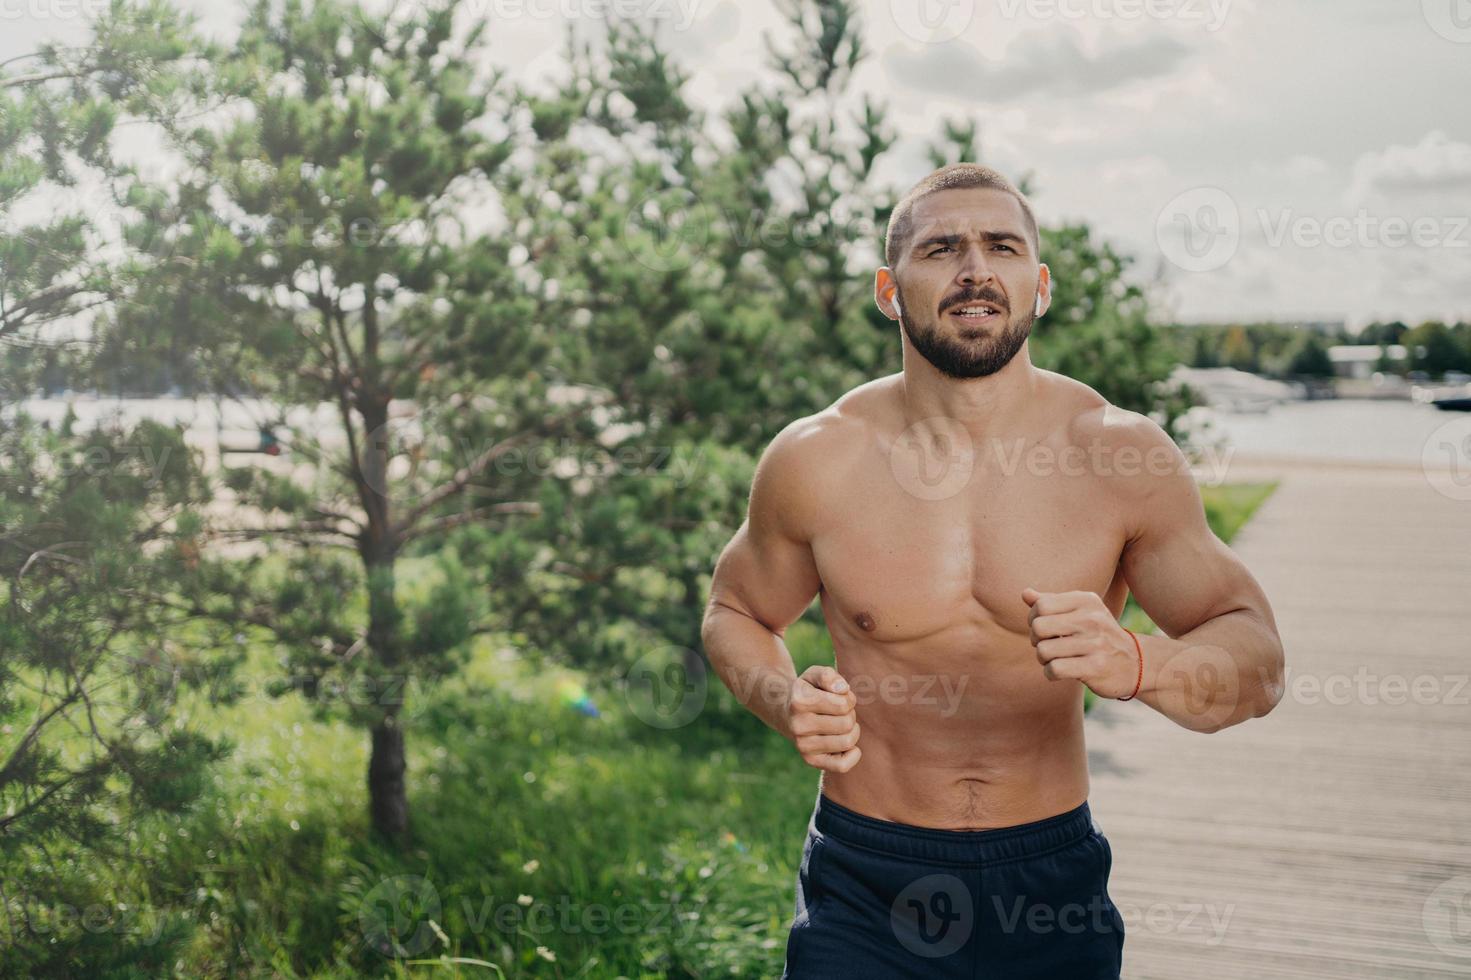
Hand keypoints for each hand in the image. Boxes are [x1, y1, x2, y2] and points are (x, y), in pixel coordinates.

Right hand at [784, 665, 860, 771]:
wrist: (786, 712)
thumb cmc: (808, 691)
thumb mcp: (814, 675)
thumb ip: (828, 675)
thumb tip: (843, 689)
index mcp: (799, 701)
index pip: (843, 703)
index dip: (848, 698)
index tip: (840, 697)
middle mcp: (798, 726)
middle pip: (847, 723)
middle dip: (850, 714)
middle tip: (840, 711)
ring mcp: (803, 746)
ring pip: (847, 742)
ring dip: (852, 730)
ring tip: (842, 724)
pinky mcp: (810, 760)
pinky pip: (842, 766)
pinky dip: (853, 755)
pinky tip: (847, 744)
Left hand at [1021, 587, 1139, 699]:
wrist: (1136, 663)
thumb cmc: (1099, 635)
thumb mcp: (1081, 613)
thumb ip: (1051, 602)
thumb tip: (1025, 593)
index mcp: (1086, 601)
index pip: (1041, 605)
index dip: (1034, 619)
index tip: (1045, 629)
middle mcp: (1092, 619)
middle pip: (1039, 627)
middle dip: (1036, 640)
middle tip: (1047, 645)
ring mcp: (1096, 643)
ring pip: (1044, 650)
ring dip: (1043, 659)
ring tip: (1056, 659)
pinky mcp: (1096, 667)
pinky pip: (1055, 669)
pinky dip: (1050, 673)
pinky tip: (1060, 671)